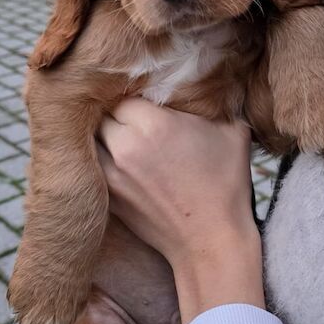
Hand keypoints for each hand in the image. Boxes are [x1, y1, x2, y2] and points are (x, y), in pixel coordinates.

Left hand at [98, 98, 263, 323]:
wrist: (211, 241)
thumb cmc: (226, 185)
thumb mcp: (232, 133)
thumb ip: (213, 102)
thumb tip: (205, 82)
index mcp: (153, 125)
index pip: (124, 94)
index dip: (135, 96)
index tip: (147, 102)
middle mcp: (126, 146)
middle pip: (101, 114)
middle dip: (114, 113)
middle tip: (132, 117)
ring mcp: (112, 175)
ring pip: (91, 139)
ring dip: (102, 135)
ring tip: (120, 136)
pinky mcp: (109, 197)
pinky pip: (93, 167)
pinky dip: (100, 160)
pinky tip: (118, 160)